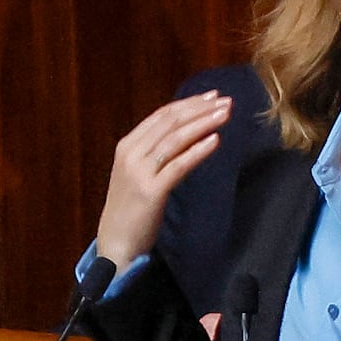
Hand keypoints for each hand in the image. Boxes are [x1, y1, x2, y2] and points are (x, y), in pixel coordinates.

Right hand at [93, 91, 241, 263]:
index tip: (212, 96)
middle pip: (170, 122)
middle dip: (200, 109)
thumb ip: (155, 153)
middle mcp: (131, 154)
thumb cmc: (131, 210)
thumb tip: (187, 133)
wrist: (116, 243)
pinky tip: (215, 141)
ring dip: (203, 123)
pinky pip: (178, 165)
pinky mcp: (151, 191)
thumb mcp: (138, 174)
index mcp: (127, 146)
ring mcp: (139, 172)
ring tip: (225, 115)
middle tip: (225, 101)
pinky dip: (198, 150)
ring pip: (175, 139)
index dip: (188, 103)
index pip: (161, 116)